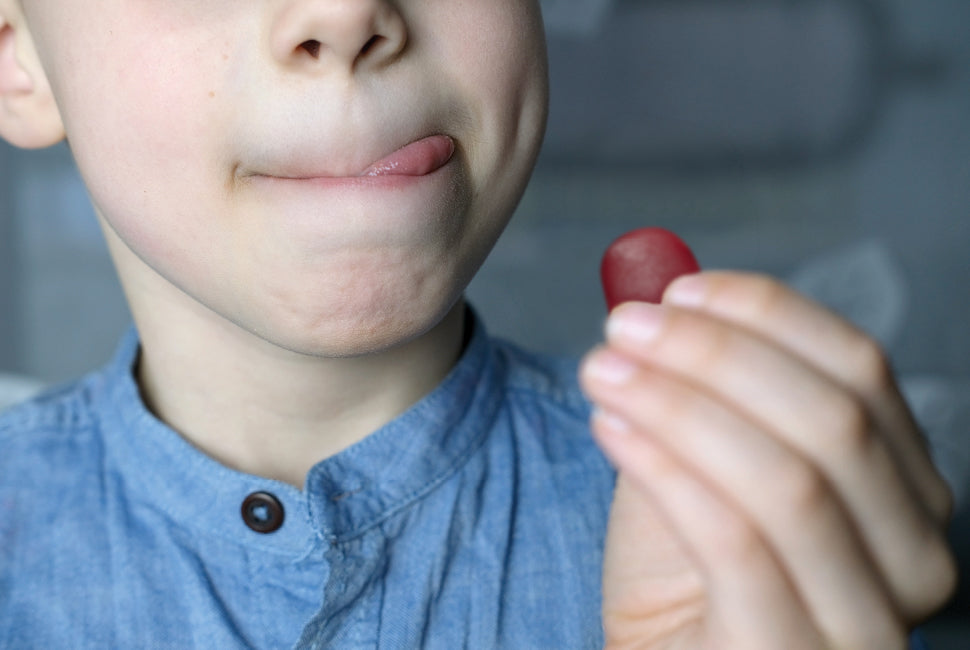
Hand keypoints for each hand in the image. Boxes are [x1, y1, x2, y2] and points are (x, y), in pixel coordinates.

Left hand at [580, 272, 955, 648]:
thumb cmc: (685, 570)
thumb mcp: (703, 461)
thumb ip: (702, 386)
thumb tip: (659, 290)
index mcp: (905, 491)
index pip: (860, 369)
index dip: (765, 314)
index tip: (677, 290)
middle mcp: (915, 557)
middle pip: (832, 417)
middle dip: (714, 355)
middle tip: (624, 328)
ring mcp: (867, 624)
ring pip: (788, 480)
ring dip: (679, 406)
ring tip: (603, 373)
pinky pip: (736, 543)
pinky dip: (666, 469)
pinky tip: (610, 428)